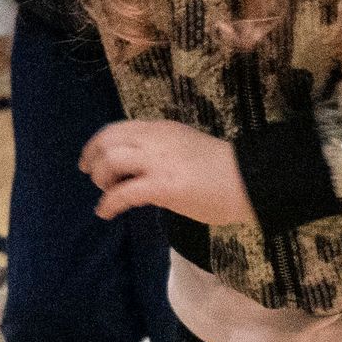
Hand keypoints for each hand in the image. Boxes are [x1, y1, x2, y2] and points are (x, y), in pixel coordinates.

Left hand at [80, 120, 257, 225]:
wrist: (251, 179)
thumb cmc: (224, 169)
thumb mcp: (186, 147)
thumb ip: (161, 152)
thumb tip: (139, 169)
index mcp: (162, 129)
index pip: (118, 129)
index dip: (98, 143)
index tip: (90, 157)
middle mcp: (156, 140)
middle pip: (107, 141)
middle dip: (92, 159)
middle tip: (90, 175)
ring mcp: (159, 162)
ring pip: (110, 162)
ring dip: (101, 179)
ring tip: (106, 193)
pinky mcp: (163, 186)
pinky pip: (123, 193)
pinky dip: (108, 203)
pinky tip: (106, 212)